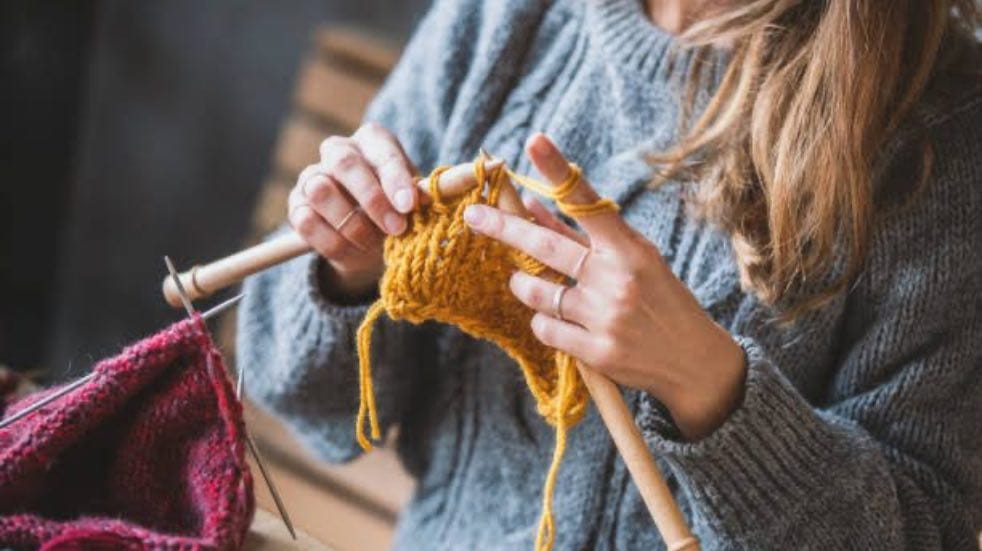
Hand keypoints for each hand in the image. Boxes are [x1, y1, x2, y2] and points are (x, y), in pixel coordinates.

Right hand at [289, 122, 417, 296]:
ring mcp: (312, 177)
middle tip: (396, 228)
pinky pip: (306, 220)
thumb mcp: (413, 204)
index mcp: (372, 141)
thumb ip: (419, 197)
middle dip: (372, 199)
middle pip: (345, 163)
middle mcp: (337, 151)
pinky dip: (332, 240)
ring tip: (374, 243)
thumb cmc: (397, 212)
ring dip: (352, 224)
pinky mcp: (296, 205)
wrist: (369, 243)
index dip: (394, 177)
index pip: (380, 150)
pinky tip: (352, 249)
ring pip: (321, 191)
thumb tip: (431, 197)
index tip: (409, 205)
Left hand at [464, 134, 746, 439]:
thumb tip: (531, 203)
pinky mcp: (598, 352)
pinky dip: (543, 321)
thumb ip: (582, 236)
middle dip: (503, 228)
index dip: (558, 171)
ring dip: (523, 284)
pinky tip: (558, 319)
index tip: (535, 142)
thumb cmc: (659, 299)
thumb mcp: (633, 259)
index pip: (588, 202)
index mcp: (630, 249)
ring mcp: (606, 317)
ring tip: (526, 282)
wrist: (695, 361)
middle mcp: (617, 279)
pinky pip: (545, 328)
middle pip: (545, 246)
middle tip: (473, 215)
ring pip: (536, 292)